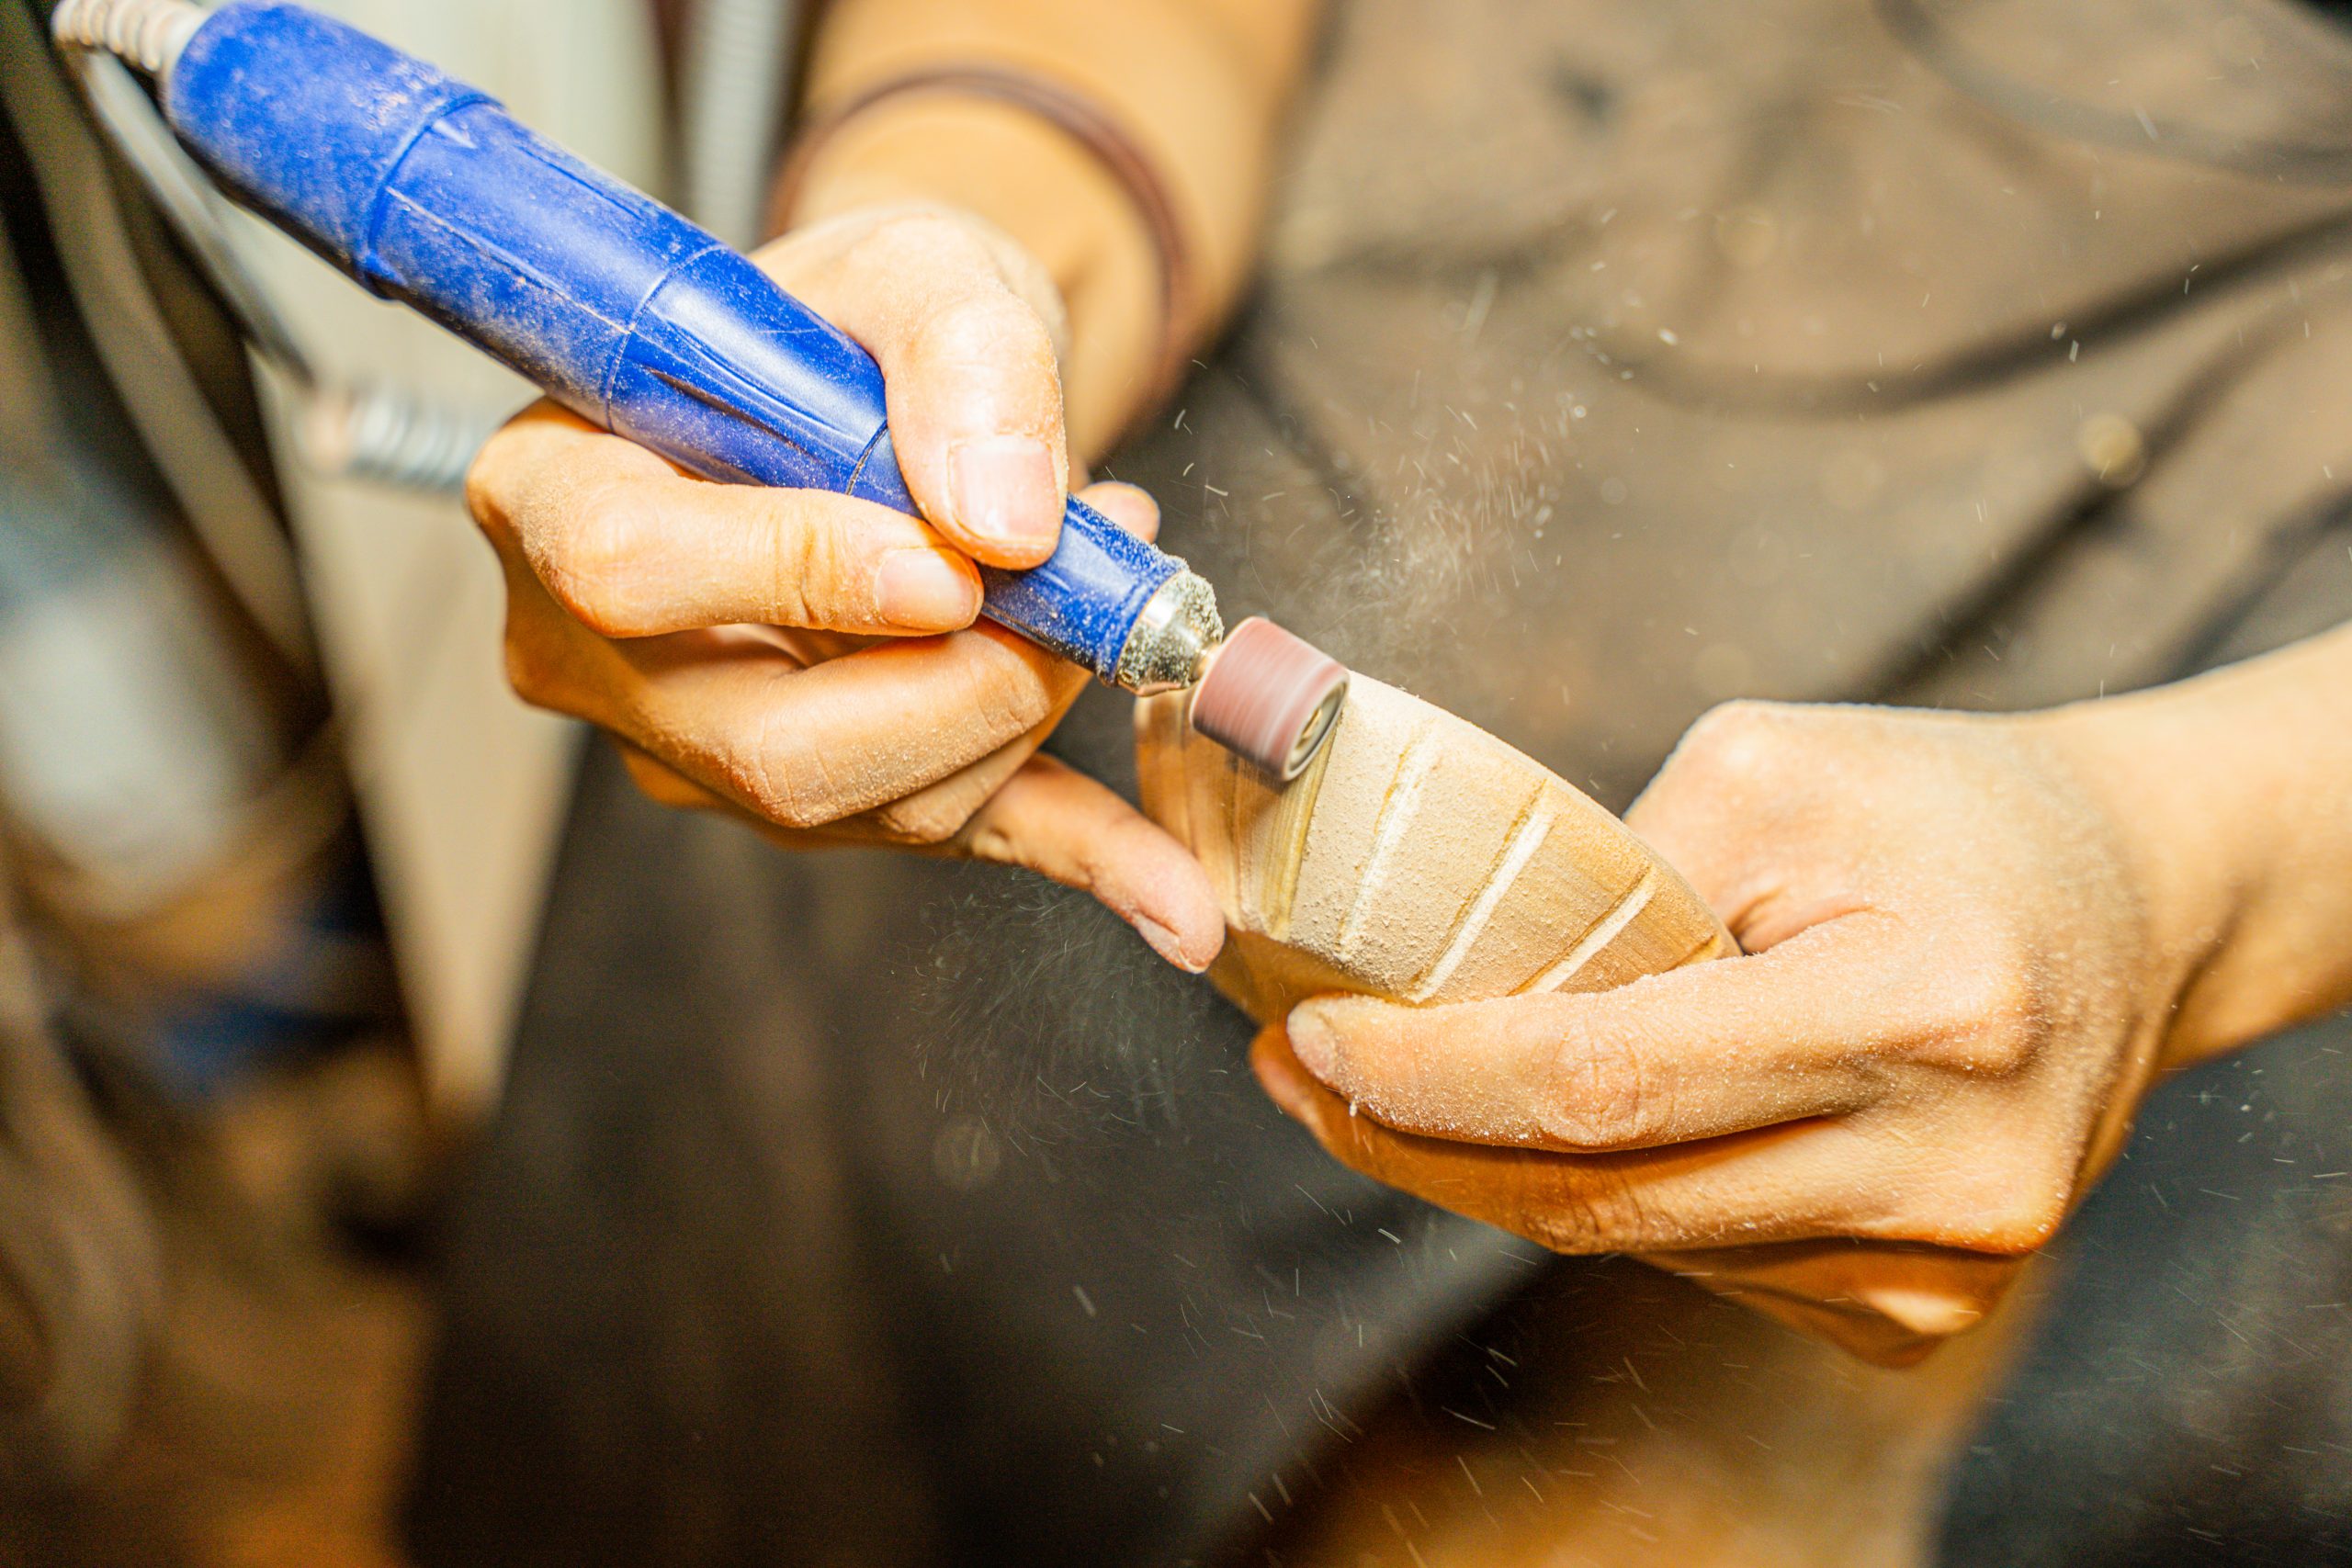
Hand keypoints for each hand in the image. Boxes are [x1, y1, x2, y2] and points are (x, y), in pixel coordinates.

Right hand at [467, 204, 1221, 970]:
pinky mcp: (825, 795)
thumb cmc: (858, 319)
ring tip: (1106, 588)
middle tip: (1073, 596)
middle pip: (762, 743)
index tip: (950, 567)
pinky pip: (959, 839)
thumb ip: (961, 357)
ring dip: (1025, 716)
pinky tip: (1177, 898)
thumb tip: (1007, 521)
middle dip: (956, 688)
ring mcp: (702, 744)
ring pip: (866, 805)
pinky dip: (1084, 856)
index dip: (797, 578)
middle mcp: (600, 651)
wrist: (890, 381)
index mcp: (557, 489)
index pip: (632, 571)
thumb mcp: (916, 265)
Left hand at [1254, 699, 2197, 1363]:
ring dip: (1488, 1172)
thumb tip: (1423, 971)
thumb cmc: (1943, 810)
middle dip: (1414, 1141)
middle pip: (1598, 1201)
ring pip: (1633, 1246)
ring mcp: (1940, 1267)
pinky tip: (1547, 1127)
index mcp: (1919, 1014)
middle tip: (1298, 1075)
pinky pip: (1698, 1266)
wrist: (2133, 904)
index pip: (1604, 1088)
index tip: (1311, 1037)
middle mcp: (1945, 1173)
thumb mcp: (1767, 773)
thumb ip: (1601, 881)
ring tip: (1390, 1083)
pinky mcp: (1920, 1308)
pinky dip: (1600, 1197)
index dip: (1430, 1078)